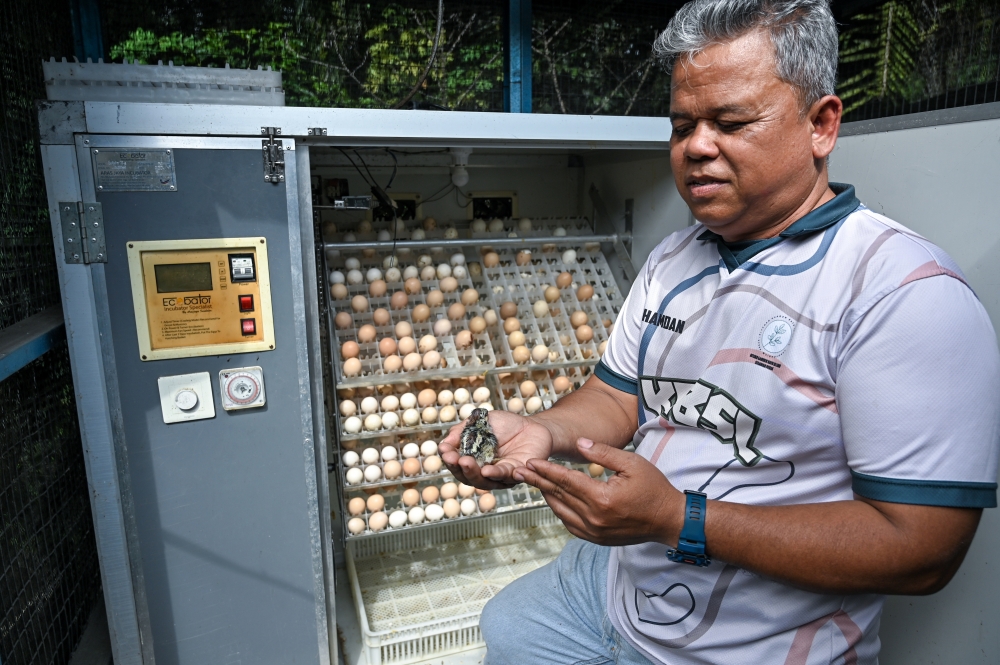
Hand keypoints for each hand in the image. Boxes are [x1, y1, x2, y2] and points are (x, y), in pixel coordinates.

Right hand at [439, 410, 553, 489]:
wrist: (533, 425)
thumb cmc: (507, 426)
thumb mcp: (480, 423)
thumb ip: (462, 432)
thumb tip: (443, 444)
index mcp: (475, 461)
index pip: (458, 465)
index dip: (450, 459)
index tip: (444, 450)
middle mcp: (486, 472)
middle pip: (468, 477)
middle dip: (459, 468)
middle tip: (453, 459)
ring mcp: (501, 476)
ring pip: (484, 481)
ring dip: (473, 473)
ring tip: (465, 462)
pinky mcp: (517, 473)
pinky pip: (505, 476)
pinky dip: (495, 474)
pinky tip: (486, 470)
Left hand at [513, 437, 684, 546]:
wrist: (669, 520)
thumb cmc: (654, 488)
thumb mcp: (632, 463)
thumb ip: (603, 453)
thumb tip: (579, 444)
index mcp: (602, 498)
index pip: (566, 481)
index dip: (545, 470)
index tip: (529, 462)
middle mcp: (595, 518)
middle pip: (558, 496)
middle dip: (537, 481)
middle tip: (518, 472)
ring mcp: (595, 532)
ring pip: (561, 512)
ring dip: (546, 496)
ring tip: (533, 482)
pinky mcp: (597, 540)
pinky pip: (570, 525)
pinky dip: (559, 511)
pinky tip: (554, 500)